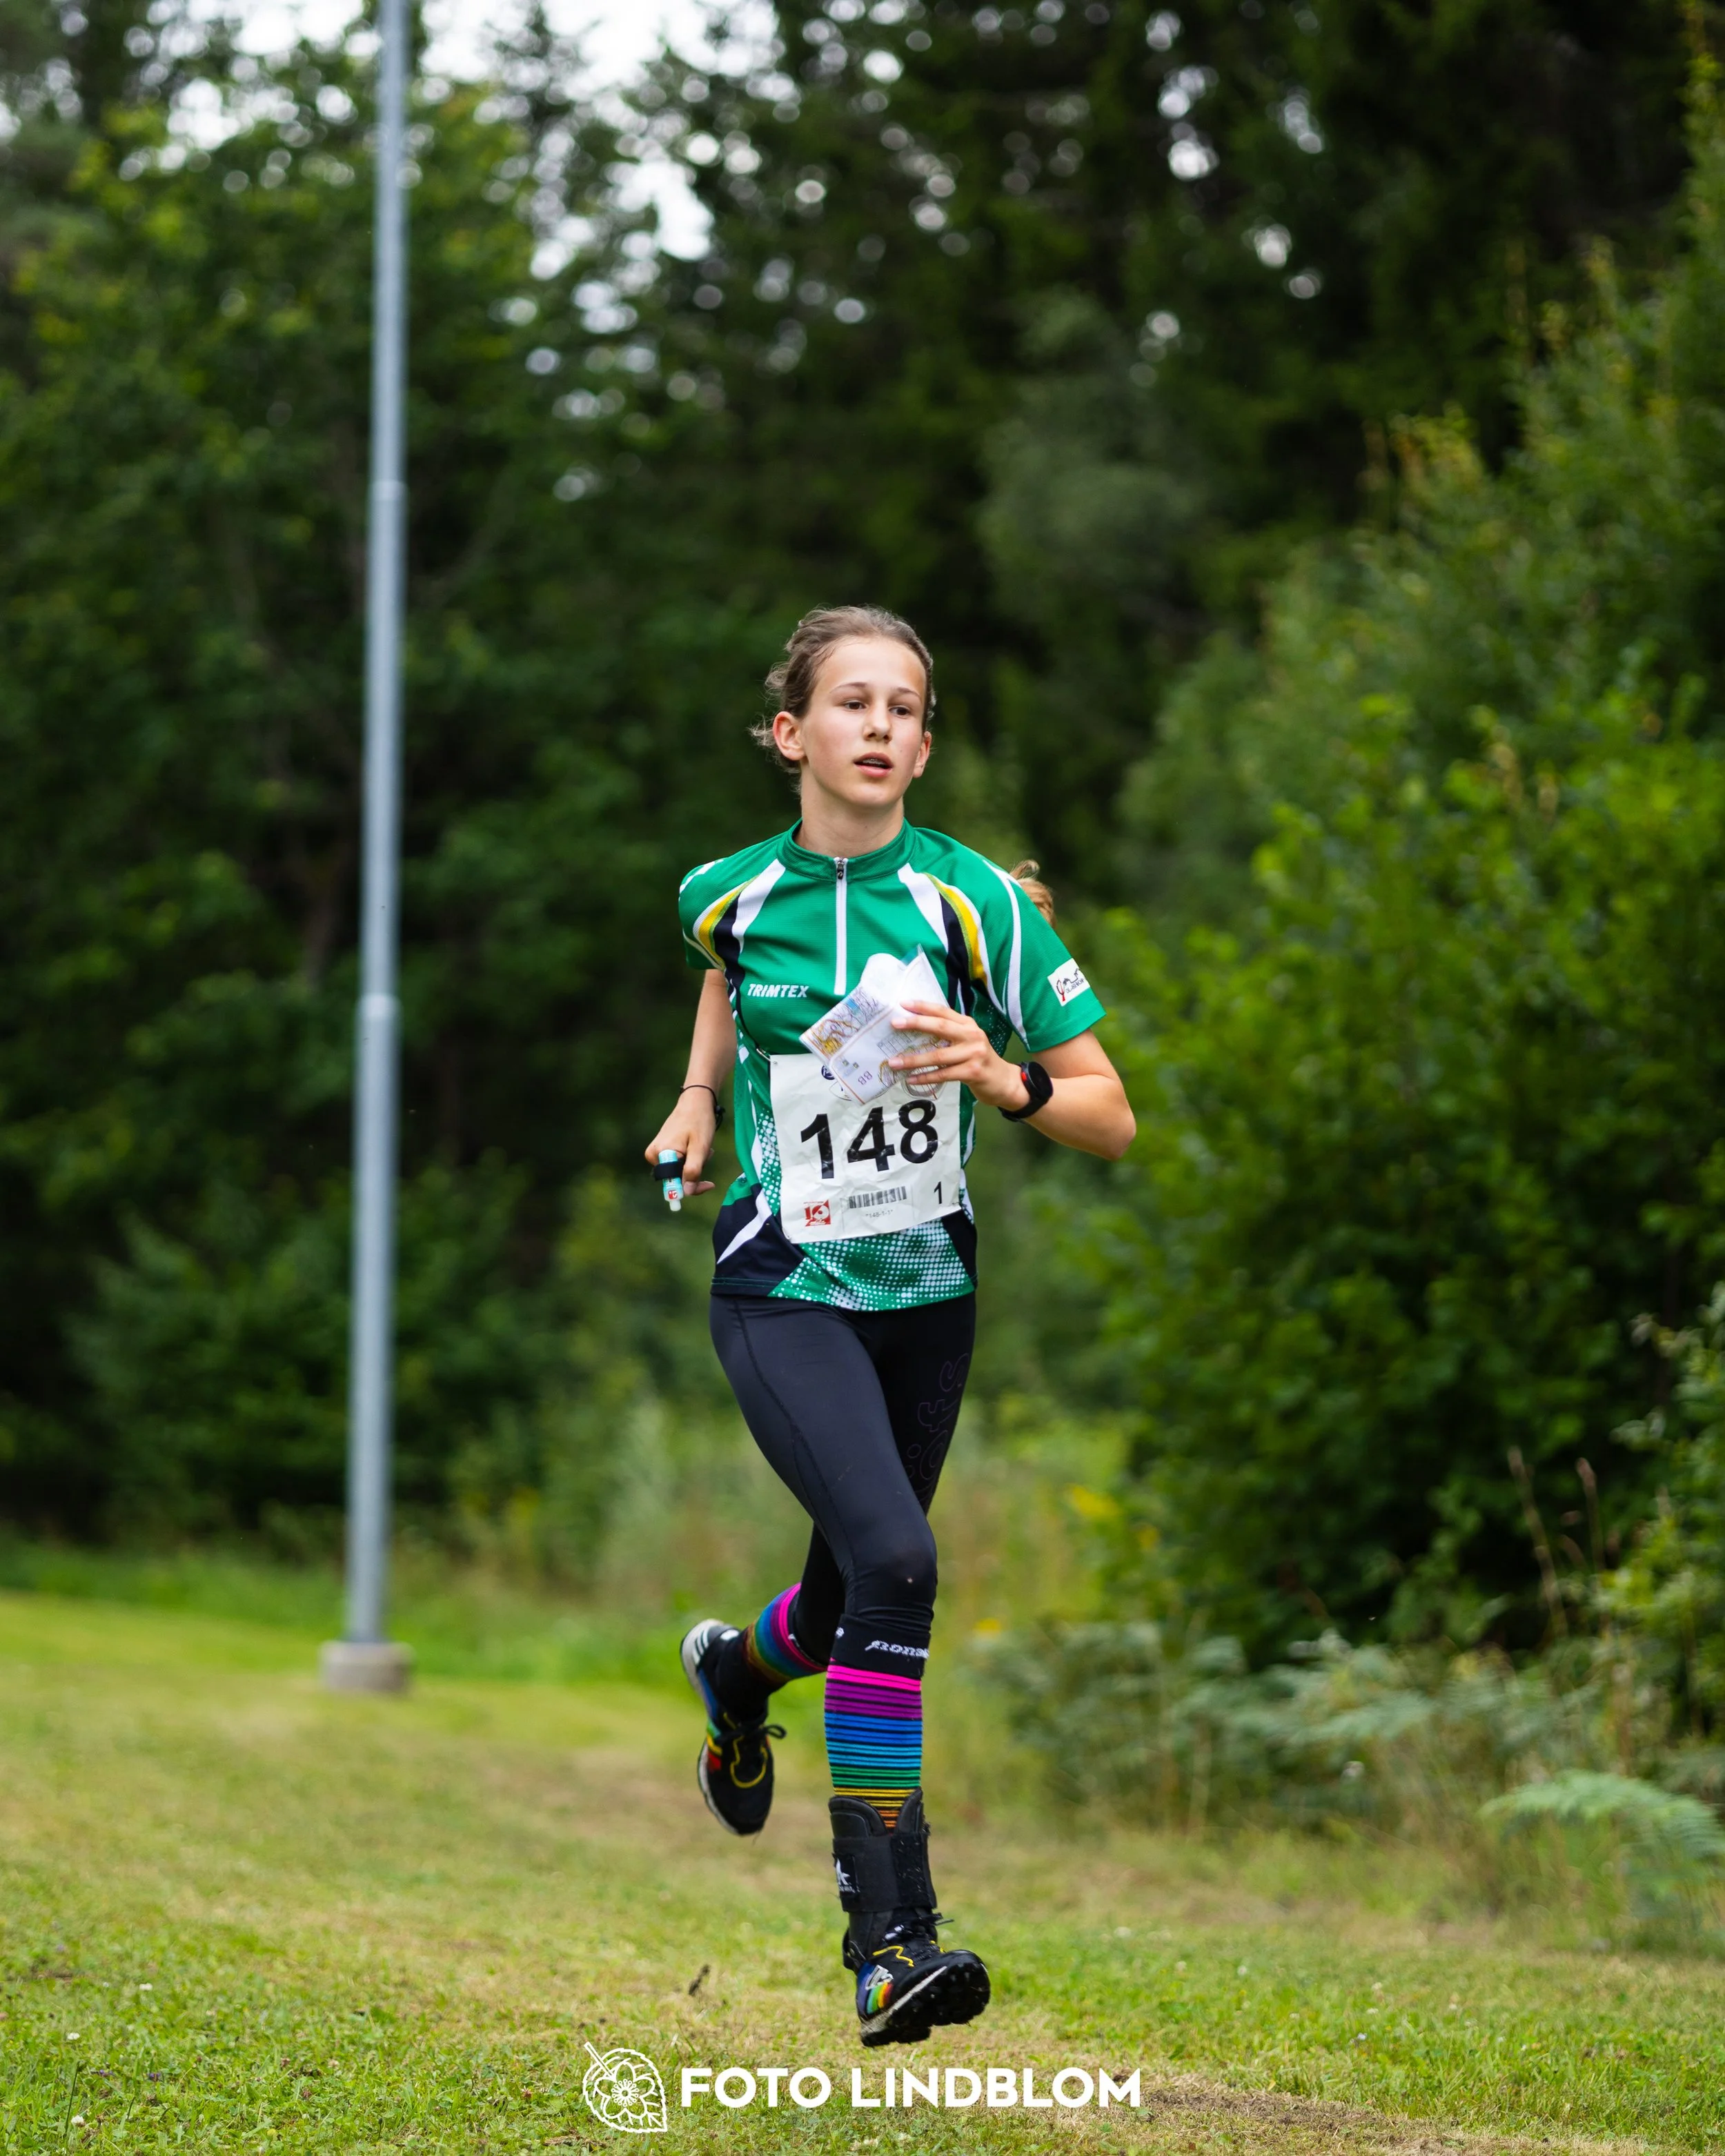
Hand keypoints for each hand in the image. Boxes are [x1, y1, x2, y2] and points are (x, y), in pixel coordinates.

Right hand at [643, 1090, 718, 1196]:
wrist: (694, 1102)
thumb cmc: (699, 1122)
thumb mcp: (700, 1148)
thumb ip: (693, 1171)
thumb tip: (687, 1192)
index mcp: (660, 1154)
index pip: (673, 1184)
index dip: (691, 1187)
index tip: (709, 1184)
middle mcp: (653, 1155)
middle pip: (677, 1177)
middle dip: (695, 1170)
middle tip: (706, 1153)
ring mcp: (656, 1152)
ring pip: (679, 1170)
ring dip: (694, 1163)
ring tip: (702, 1146)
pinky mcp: (661, 1149)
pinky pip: (677, 1163)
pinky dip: (690, 1158)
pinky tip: (696, 1145)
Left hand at [887, 1001, 1024, 1110]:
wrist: (1004, 1081)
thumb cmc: (980, 1060)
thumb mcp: (968, 1041)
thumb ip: (949, 1034)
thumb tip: (916, 1031)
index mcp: (968, 1024)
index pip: (943, 1011)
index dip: (923, 1007)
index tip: (903, 1003)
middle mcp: (972, 1035)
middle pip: (940, 1027)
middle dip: (916, 1024)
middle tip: (894, 1023)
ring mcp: (974, 1053)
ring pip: (938, 1055)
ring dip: (913, 1060)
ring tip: (894, 1062)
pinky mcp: (973, 1072)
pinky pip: (943, 1074)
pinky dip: (925, 1077)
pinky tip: (911, 1079)